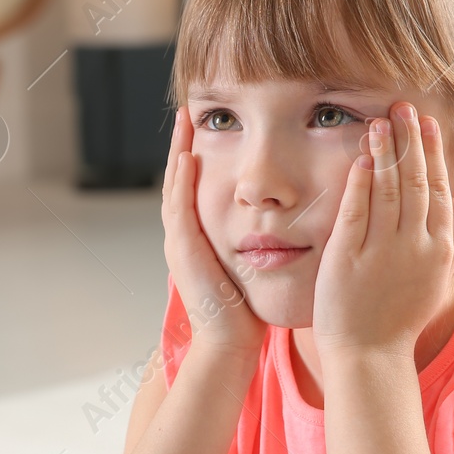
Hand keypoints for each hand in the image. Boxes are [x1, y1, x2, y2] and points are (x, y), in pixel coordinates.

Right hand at [161, 107, 266, 355]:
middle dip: (183, 144)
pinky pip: (180, 207)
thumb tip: (279, 221)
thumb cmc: (246, 309)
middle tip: (188, 112)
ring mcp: (179, 242)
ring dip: (178, 152)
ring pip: (175, 186)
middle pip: (179, 178)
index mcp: (199, 236)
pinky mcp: (184, 250)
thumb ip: (255, 241)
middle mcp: (184, 235)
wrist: (229, 341)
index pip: (195, 186)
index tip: (207, 127)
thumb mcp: (250, 264)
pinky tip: (190, 156)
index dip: (197, 156)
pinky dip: (182, 180)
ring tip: (184, 121)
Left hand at [312, 101, 453, 357]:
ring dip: (386, 151)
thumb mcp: (433, 278)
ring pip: (389, 190)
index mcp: (439, 249)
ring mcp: (382, 252)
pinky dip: (361, 181)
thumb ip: (448, 241)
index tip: (429, 124)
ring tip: (381, 120)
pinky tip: (361, 156)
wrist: (369, 355)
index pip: (440, 190)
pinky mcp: (349, 257)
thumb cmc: (398, 318)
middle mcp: (416, 247)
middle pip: (417, 182)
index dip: (434, 154)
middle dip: (411, 140)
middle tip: (404, 107)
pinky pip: (357, 211)